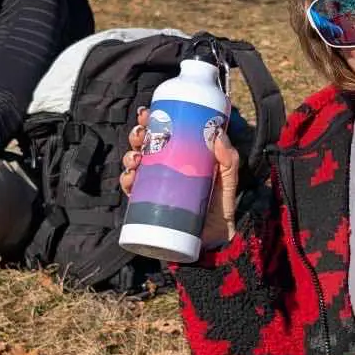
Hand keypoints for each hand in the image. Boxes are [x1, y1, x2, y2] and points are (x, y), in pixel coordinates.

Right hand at [120, 104, 240, 252]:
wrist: (215, 241)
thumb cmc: (221, 207)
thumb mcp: (228, 179)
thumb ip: (228, 159)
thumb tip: (218, 133)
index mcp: (181, 157)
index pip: (163, 134)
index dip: (151, 121)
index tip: (147, 113)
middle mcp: (164, 170)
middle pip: (144, 146)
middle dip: (136, 135)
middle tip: (141, 132)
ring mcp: (154, 188)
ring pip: (133, 165)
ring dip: (128, 156)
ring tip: (137, 157)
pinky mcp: (147, 207)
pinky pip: (131, 192)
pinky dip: (126, 182)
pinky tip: (130, 178)